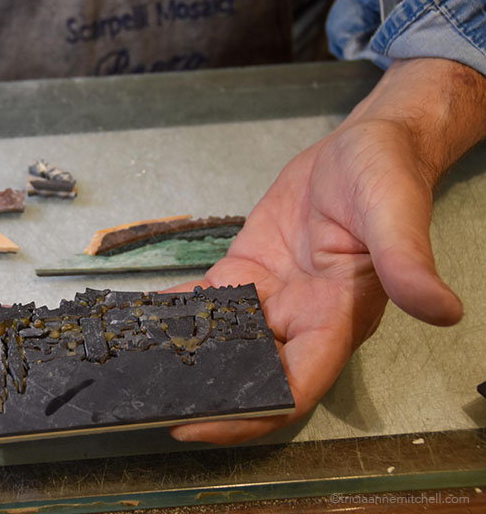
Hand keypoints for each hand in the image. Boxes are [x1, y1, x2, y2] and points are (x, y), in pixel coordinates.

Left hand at [167, 58, 485, 443]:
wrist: (363, 147)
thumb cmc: (387, 176)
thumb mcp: (395, 215)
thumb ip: (407, 263)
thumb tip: (442, 311)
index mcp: (338, 319)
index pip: (292, 387)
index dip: (248, 414)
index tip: (197, 426)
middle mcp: (301, 318)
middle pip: (248, 373)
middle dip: (202, 392)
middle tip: (145, 398)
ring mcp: (270, 297)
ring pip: (221, 340)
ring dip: (183, 355)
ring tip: (130, 365)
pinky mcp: (248, 270)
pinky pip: (209, 299)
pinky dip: (178, 310)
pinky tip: (140, 317)